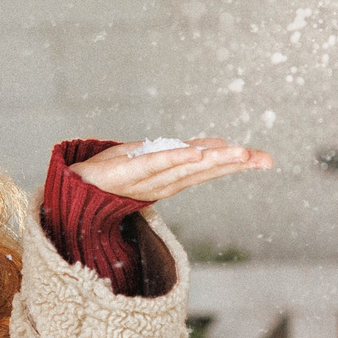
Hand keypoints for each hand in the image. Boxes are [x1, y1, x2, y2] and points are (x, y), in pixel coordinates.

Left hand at [69, 136, 273, 203]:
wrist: (72, 190)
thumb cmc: (113, 174)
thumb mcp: (150, 159)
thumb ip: (179, 154)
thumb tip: (212, 147)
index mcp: (171, 179)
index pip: (208, 169)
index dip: (236, 165)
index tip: (265, 159)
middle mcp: (162, 183)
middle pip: (203, 170)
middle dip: (233, 164)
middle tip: (261, 158)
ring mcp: (145, 180)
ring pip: (184, 168)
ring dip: (211, 161)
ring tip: (236, 153)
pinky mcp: (124, 173)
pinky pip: (153, 164)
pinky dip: (174, 159)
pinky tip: (194, 154)